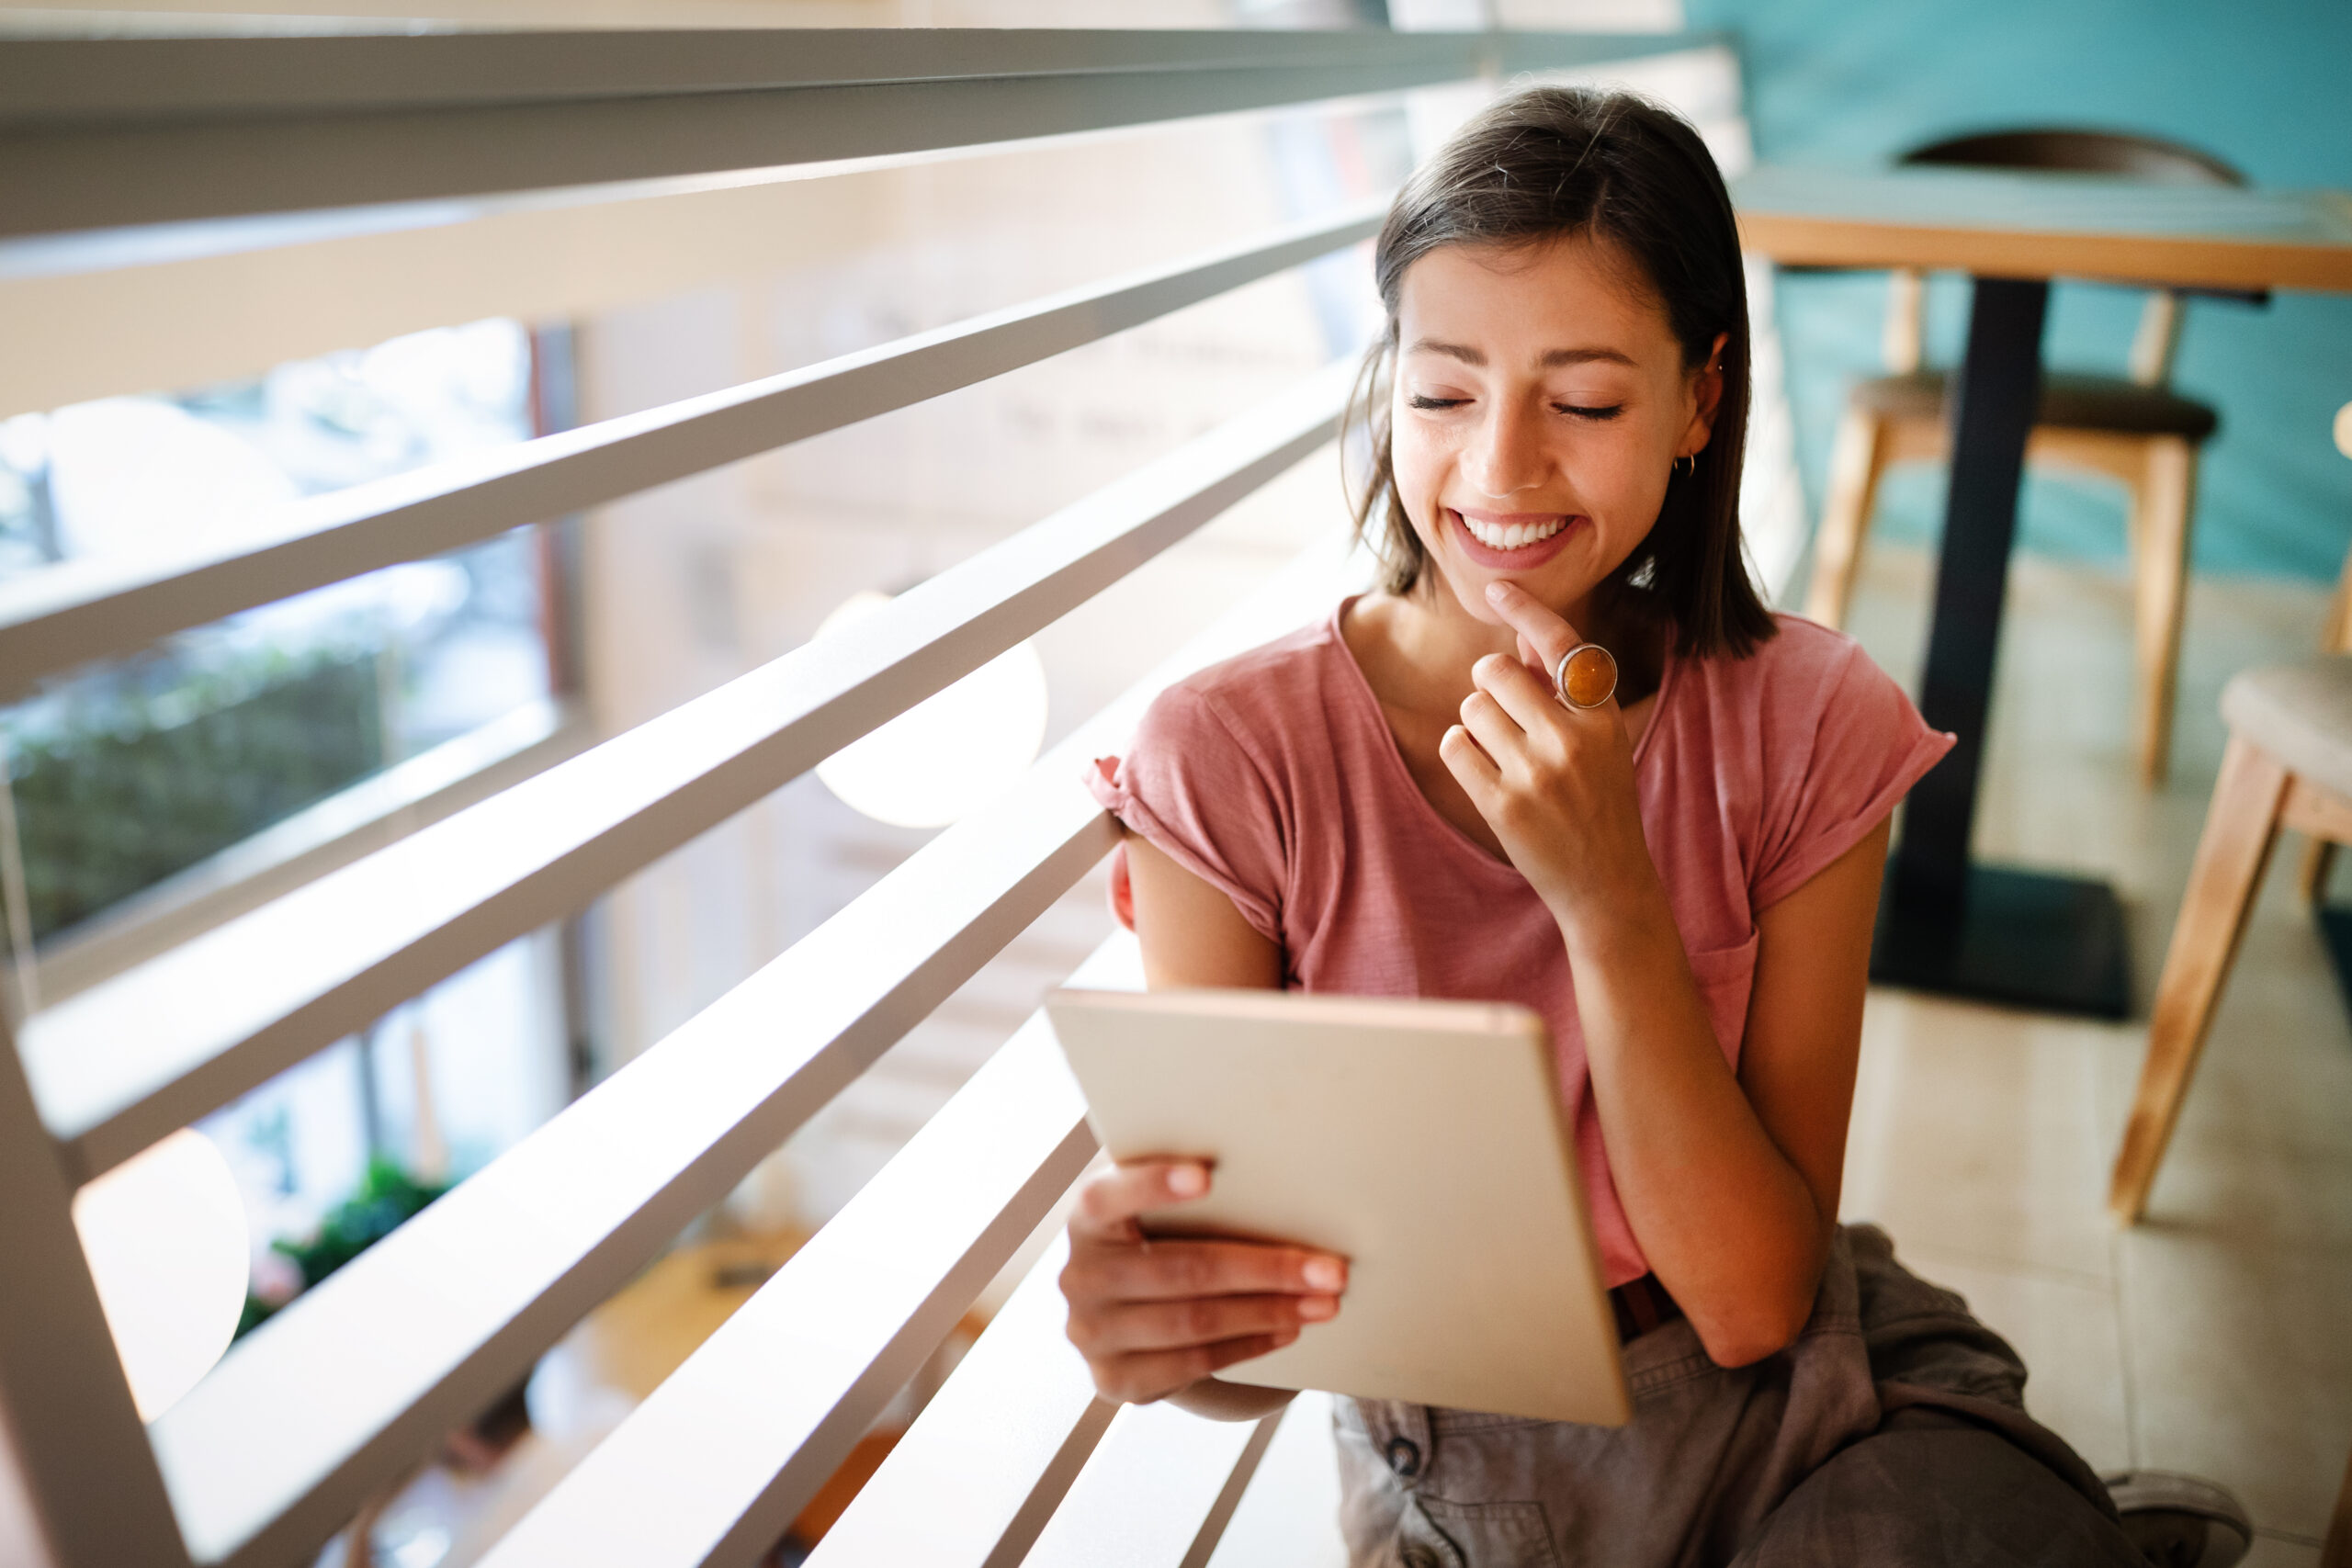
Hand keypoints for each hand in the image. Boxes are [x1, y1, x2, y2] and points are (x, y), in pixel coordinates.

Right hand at [1060, 1158, 1346, 1404]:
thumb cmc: (1158, 1243)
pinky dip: (1249, 1345)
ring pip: (1194, 1322)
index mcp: (1087, 1219)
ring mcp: (1091, 1333)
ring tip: (1323, 1303)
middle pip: (1181, 1269)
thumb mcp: (1155, 1214)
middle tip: (1329, 1269)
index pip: (1108, 1196)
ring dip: (1268, 1312)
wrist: (1124, 1317)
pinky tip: (1287, 1331)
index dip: (1153, 1185)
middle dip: (1265, 1269)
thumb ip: (1188, 1197)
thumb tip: (1283, 1180)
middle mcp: (1079, 1276)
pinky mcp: (1114, 1378)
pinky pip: (1193, 1362)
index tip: (1207, 1176)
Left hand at [1437, 580, 1657, 922]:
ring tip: (1503, 754)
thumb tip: (1520, 636)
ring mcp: (1535, 774)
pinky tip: (1485, 773)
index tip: (1498, 588)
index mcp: (1600, 717)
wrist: (1606, 883)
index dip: (1526, 609)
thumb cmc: (1598, 801)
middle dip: (1489, 687)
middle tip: (1505, 717)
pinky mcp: (1502, 805)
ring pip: (1470, 707)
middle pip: (1494, 671)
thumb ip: (1562, 689)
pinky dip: (1461, 752)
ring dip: (1476, 724)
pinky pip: (1454, 745)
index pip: (1560, 645)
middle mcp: (1571, 739)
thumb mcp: (1598, 740)